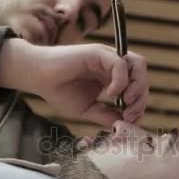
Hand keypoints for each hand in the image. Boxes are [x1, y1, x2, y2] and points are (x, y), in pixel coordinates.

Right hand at [0, 40, 147, 127]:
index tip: (130, 121)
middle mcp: (112, 65)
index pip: (137, 87)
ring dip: (138, 85)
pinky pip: (119, 63)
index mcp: (112, 78)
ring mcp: (106, 57)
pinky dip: (121, 80)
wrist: (38, 77)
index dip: (139, 105)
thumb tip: (125, 125)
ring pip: (137, 65)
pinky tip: (111, 94)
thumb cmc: (59, 90)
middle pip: (141, 76)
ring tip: (127, 102)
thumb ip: (106, 115)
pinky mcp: (98, 52)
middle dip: (141, 98)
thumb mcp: (87, 109)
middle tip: (130, 115)